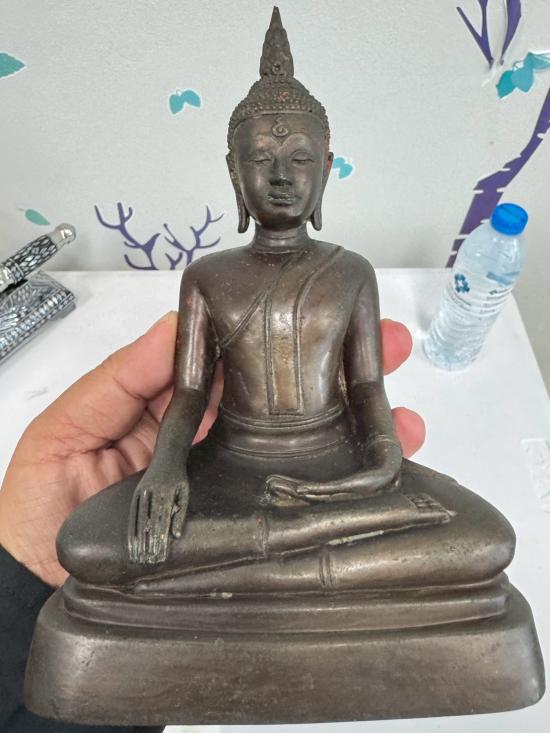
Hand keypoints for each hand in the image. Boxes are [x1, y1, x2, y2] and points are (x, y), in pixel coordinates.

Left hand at [0, 315, 417, 586]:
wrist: (40, 587)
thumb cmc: (42, 505)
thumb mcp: (67, 430)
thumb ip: (118, 381)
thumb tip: (174, 326)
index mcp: (179, 408)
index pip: (242, 363)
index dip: (284, 336)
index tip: (329, 313)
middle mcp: (217, 440)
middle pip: (288, 400)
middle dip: (343, 372)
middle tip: (394, 349)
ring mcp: (234, 485)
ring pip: (304, 449)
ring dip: (357, 429)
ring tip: (405, 418)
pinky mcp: (244, 528)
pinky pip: (295, 504)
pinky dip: (340, 490)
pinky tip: (380, 478)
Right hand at [128, 468, 188, 564]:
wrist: (167, 457)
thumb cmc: (180, 478)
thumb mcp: (184, 493)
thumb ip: (180, 514)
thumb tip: (177, 536)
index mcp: (165, 495)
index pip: (162, 523)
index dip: (160, 541)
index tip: (160, 556)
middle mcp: (151, 495)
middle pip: (148, 524)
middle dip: (147, 544)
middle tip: (148, 562)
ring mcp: (142, 494)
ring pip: (138, 520)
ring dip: (137, 540)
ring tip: (138, 557)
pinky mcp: (136, 493)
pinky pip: (132, 514)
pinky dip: (131, 529)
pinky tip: (131, 541)